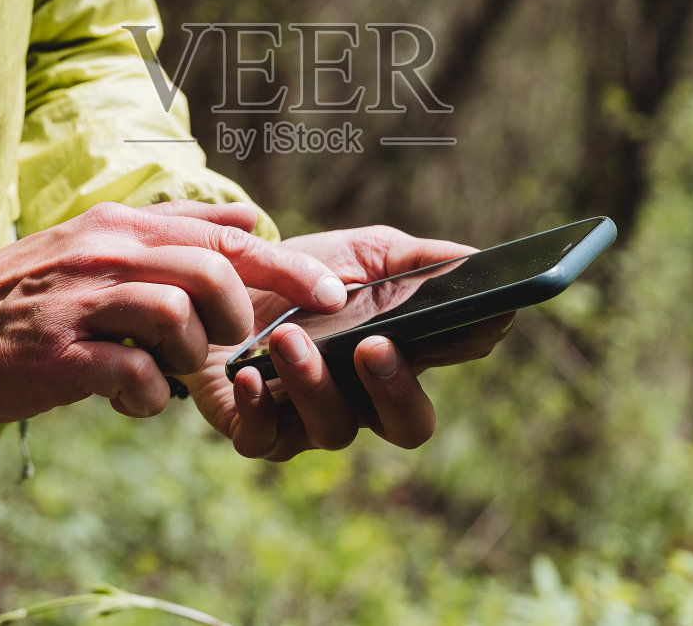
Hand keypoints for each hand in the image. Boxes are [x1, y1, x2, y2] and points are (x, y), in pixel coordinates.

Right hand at [0, 201, 346, 423]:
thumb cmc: (20, 299)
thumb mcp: (92, 243)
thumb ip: (167, 232)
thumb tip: (245, 220)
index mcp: (118, 224)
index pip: (224, 235)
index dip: (288, 263)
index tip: (333, 294)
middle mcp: (104, 251)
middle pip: (214, 269)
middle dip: (247, 312)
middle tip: (236, 342)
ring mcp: (81, 301)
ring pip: (181, 315)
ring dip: (193, 354)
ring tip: (172, 368)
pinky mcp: (60, 355)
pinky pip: (137, 374)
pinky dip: (150, 395)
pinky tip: (131, 397)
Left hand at [181, 226, 515, 460]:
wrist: (216, 283)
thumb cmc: (297, 273)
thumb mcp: (359, 253)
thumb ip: (416, 259)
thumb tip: (474, 259)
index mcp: (402, 350)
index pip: (455, 355)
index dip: (470, 339)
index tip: (476, 312)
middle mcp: (365, 396)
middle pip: (408, 423)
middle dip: (397, 389)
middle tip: (373, 346)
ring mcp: (312, 418)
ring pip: (334, 429)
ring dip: (314, 383)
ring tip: (288, 338)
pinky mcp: (257, 429)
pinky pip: (266, 440)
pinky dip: (259, 409)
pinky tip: (249, 375)